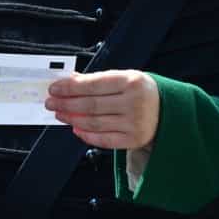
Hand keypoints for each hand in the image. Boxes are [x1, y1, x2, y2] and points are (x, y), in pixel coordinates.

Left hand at [45, 70, 159, 149]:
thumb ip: (97, 80)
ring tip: (60, 113)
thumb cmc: (141, 91)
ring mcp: (134, 123)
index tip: (54, 88)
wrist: (168, 110)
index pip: (93, 85)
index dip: (70, 87)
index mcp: (131, 82)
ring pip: (94, 122)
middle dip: (66, 103)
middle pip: (91, 105)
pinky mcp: (133, 140)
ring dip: (72, 118)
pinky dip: (86, 134)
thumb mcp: (123, 78)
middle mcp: (134, 103)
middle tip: (51, 102)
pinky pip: (104, 139)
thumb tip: (68, 80)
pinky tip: (75, 128)